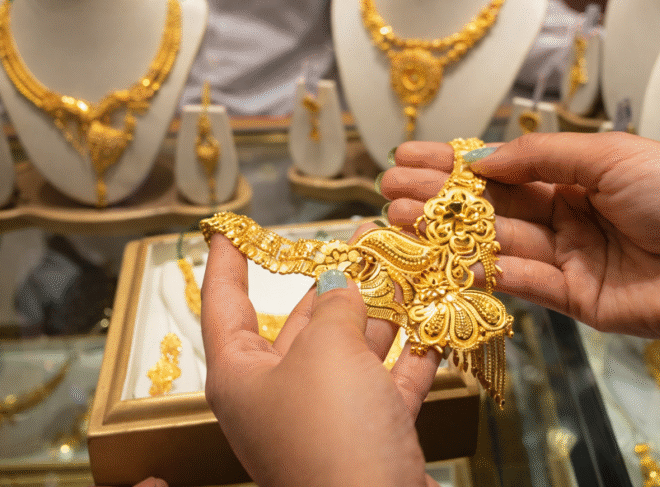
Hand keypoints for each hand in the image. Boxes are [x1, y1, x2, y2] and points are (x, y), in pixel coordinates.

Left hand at [201, 232, 440, 486]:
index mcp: (242, 375)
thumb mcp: (327, 351)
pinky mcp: (371, 432)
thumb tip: (343, 283)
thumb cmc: (332, 430)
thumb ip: (337, 305)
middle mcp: (281, 393)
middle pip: (304, 322)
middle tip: (363, 235)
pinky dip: (412, 351)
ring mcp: (328, 415)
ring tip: (405, 259)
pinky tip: (434, 316)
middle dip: (335, 277)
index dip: (229, 261)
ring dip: (383, 307)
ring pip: (354, 348)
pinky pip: (390, 380)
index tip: (231, 228)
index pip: (225, 304)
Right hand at [380, 132, 659, 405]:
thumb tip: (482, 156)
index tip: (408, 154)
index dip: (456, 160)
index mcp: (579, 173)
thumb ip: (543, 156)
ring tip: (401, 216)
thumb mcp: (611, 156)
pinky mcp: (572, 299)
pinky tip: (445, 256)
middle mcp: (567, 213)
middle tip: (390, 187)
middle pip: (491, 205)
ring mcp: (567, 257)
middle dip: (440, 195)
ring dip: (448, 231)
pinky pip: (520, 282)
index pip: (505, 166)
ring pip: (496, 242)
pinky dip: (483, 270)